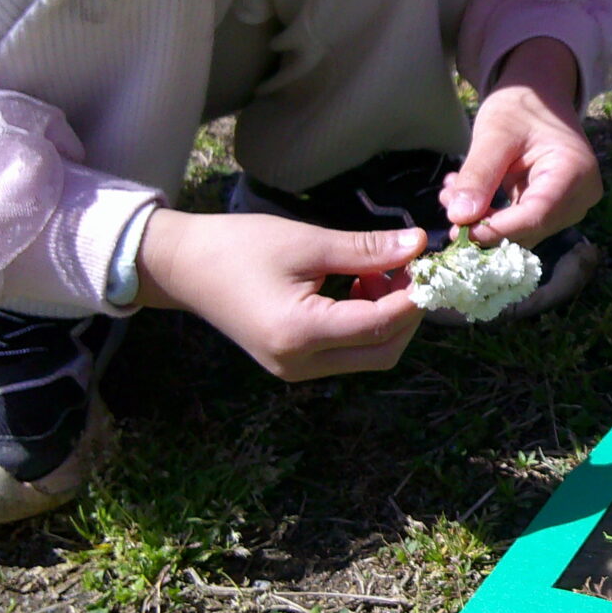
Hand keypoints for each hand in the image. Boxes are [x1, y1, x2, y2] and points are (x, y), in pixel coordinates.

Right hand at [135, 208, 425, 380]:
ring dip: (387, 319)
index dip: (413, 295)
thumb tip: (419, 245)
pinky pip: (347, 352)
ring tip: (378, 272)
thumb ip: (366, 249)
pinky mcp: (293, 363)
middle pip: (383, 353)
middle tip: (409, 269)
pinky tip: (359, 287)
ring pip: (368, 356)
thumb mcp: (307, 242)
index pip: (379, 324)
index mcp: (300, 333)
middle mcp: (299, 364)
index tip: (429, 262)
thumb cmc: (238, 247)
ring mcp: (295, 370)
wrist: (182, 267)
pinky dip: (365, 324)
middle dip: (406, 313)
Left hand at [441, 36, 600, 246]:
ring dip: (483, 219)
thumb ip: (478, 175)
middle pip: (530, 228)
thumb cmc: (521, 105)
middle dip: (485, 222)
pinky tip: (466, 194)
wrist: (539, 97)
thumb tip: (460, 218)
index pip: (537, 215)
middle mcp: (581, 195)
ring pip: (522, 231)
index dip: (498, 229)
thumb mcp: (494, 133)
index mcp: (575, 171)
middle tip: (446, 200)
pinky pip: (520, 224)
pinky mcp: (555, 210)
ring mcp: (571, 205)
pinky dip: (491, 214)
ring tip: (452, 191)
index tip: (459, 229)